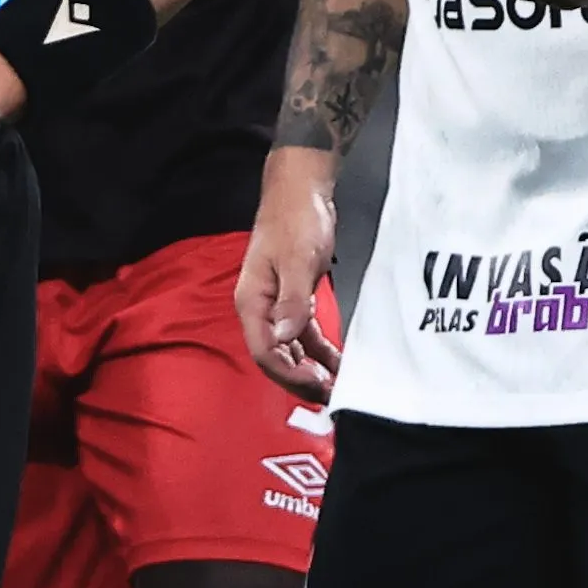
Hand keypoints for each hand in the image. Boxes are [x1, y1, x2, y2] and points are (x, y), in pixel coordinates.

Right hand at [240, 153, 342, 397]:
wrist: (301, 190)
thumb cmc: (296, 219)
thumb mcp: (298, 260)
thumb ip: (292, 301)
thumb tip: (285, 338)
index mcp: (252, 302)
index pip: (264, 351)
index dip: (289, 373)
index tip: (316, 384)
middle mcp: (260, 309)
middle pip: (275, 357)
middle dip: (299, 380)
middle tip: (328, 397)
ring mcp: (276, 306)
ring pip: (290, 349)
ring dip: (310, 370)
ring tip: (335, 388)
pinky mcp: (294, 299)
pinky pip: (304, 334)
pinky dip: (318, 350)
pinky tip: (335, 364)